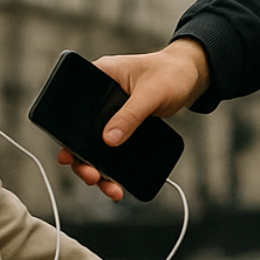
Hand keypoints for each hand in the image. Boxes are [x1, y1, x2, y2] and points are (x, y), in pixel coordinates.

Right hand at [57, 38, 210, 200]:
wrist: (193, 76)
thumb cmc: (172, 72)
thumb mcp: (151, 93)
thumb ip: (131, 115)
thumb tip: (109, 140)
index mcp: (98, 76)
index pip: (72, 108)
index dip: (66, 135)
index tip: (68, 157)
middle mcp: (99, 96)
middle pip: (81, 132)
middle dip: (83, 159)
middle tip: (92, 176)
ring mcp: (111, 111)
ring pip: (97, 143)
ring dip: (99, 166)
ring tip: (109, 187)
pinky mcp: (125, 122)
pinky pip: (114, 144)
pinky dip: (115, 163)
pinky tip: (119, 180)